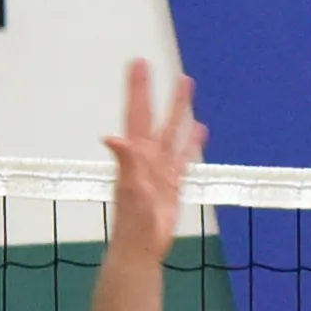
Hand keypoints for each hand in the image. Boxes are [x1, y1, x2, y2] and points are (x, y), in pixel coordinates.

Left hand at [104, 59, 203, 252]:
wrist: (142, 247)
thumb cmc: (133, 220)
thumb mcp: (130, 188)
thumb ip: (125, 161)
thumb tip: (112, 137)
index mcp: (136, 153)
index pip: (137, 113)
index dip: (137, 89)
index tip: (138, 64)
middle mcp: (148, 156)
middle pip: (153, 115)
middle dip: (153, 91)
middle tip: (151, 64)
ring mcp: (162, 168)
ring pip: (172, 130)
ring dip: (178, 109)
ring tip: (186, 85)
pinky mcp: (174, 182)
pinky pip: (185, 155)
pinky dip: (191, 141)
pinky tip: (199, 128)